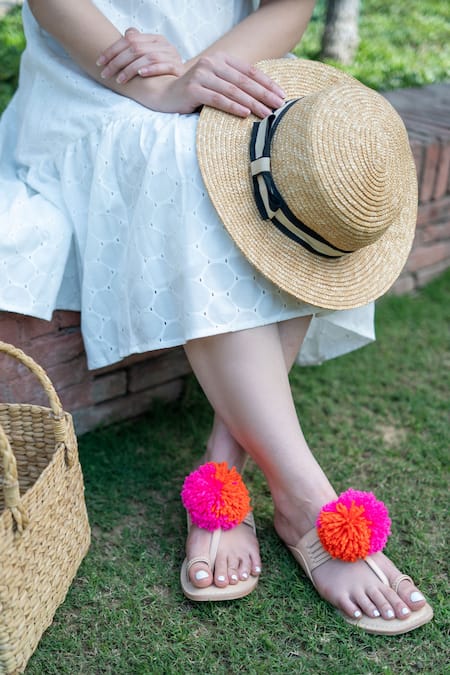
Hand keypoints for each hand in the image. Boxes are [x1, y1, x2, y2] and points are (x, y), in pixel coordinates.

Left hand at [96, 28, 183, 82]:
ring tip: (120, 80)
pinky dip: (151, 69)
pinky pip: (163, 66)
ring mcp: (172, 55)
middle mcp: (164, 44)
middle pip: (135, 48)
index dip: (112, 51)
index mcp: (155, 38)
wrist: (190, 81)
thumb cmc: (165, 70)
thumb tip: (127, 32)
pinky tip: (140, 74)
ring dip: (130, 69)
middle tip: (106, 74)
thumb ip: (139, 44)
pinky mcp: (178, 69)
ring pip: (146, 57)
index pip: (129, 40)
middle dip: (117, 62)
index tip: (100, 63)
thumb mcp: (151, 55)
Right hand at [154, 52, 285, 117]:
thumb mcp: (218, 83)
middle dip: (264, 94)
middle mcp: (211, 63)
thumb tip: (264, 95)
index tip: (281, 95)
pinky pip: (218, 99)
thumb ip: (235, 83)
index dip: (267, 83)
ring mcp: (201, 75)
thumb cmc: (197, 92)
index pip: (249, 71)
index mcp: (221, 59)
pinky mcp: (193, 89)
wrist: (166, 95)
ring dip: (252, 103)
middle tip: (279, 105)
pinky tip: (245, 113)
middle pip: (243, 81)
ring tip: (266, 113)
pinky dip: (233, 107)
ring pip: (232, 90)